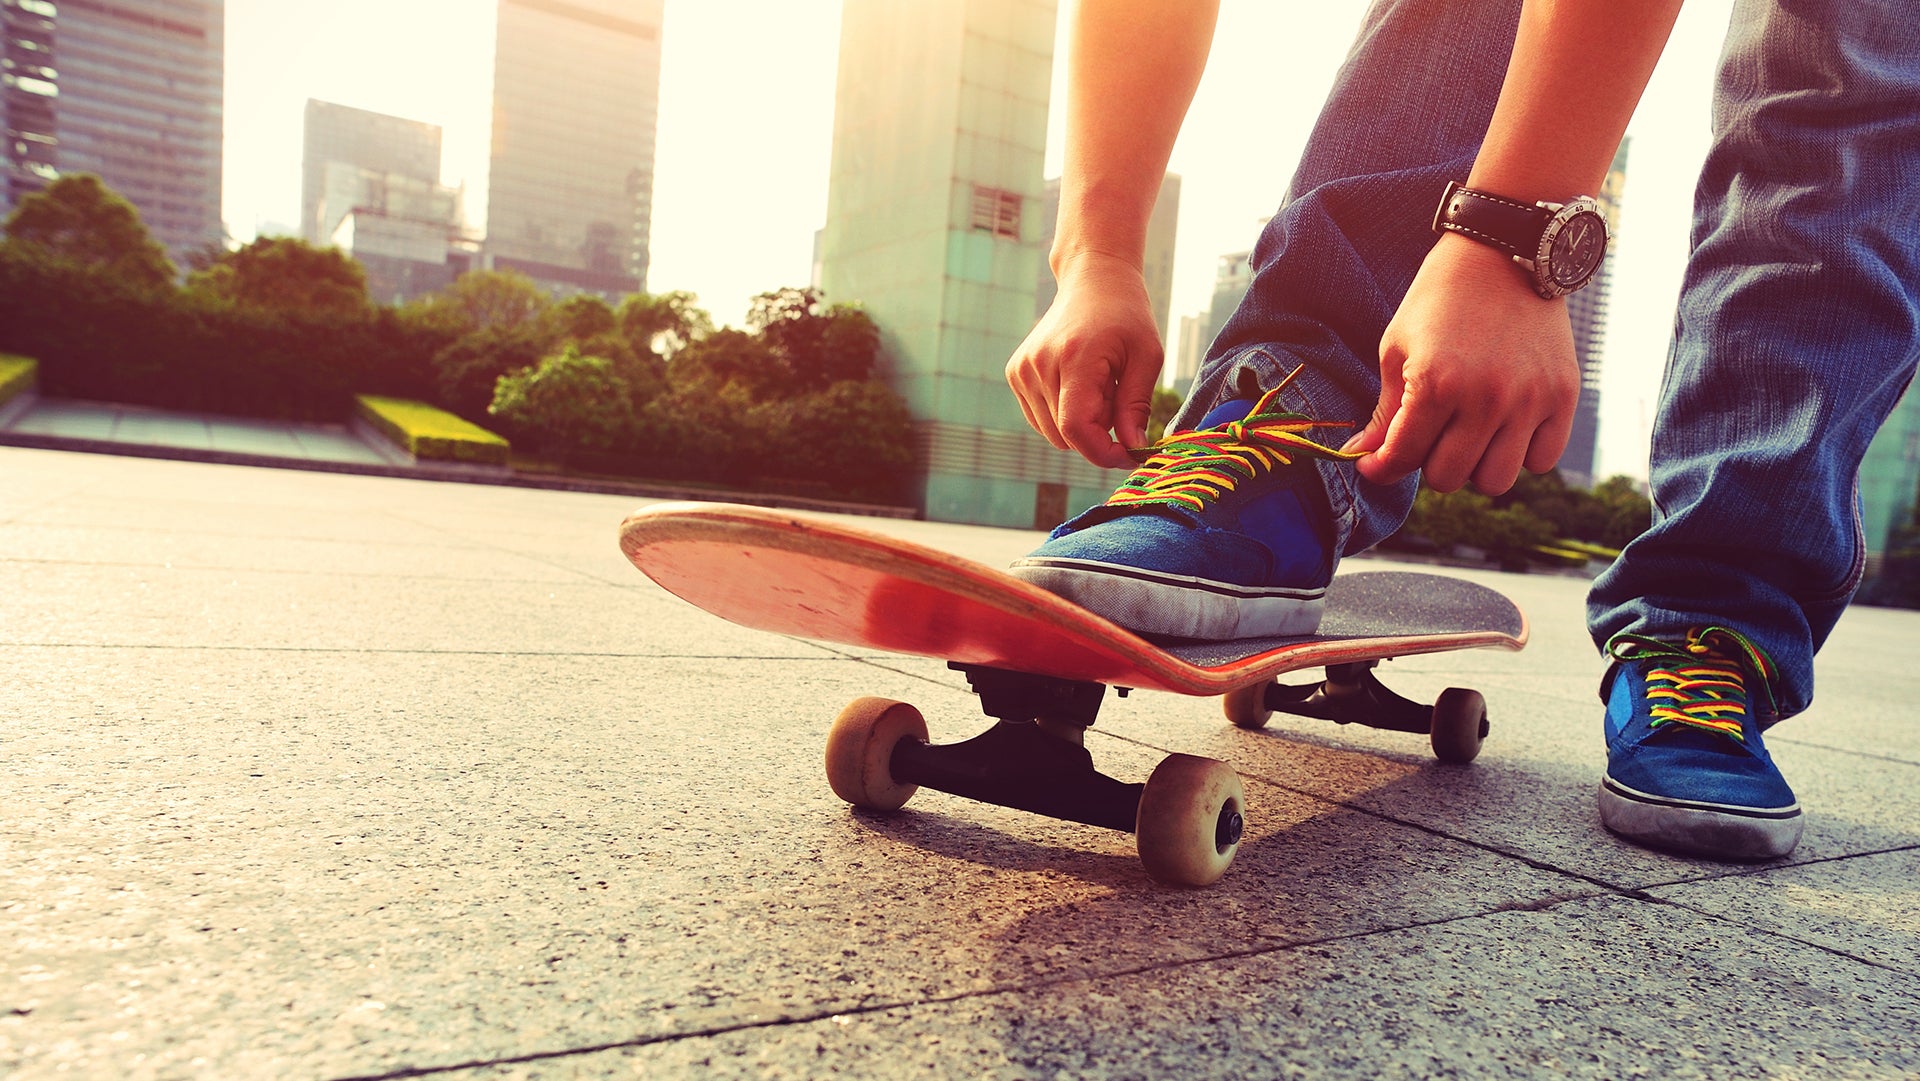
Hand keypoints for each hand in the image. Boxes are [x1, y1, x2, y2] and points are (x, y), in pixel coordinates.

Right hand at [1006, 252, 1164, 469]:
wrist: (1093, 280)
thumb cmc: (1127, 316)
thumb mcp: (1147, 357)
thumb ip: (1136, 406)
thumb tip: (1132, 450)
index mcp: (1073, 358)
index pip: (1076, 429)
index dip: (1102, 453)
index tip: (1129, 455)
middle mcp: (1038, 366)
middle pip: (1065, 436)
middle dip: (1098, 434)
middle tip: (1119, 401)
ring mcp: (1021, 371)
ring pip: (1053, 434)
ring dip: (1081, 425)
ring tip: (1100, 389)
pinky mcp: (1015, 374)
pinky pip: (1041, 420)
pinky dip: (1064, 416)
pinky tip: (1080, 387)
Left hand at [1343, 234, 1580, 493]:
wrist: (1504, 251)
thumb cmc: (1439, 299)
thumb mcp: (1397, 348)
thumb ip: (1385, 412)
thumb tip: (1363, 460)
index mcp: (1435, 384)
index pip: (1402, 458)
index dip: (1380, 467)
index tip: (1374, 464)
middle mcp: (1486, 398)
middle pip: (1448, 478)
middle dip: (1427, 463)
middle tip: (1428, 436)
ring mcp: (1529, 399)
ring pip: (1495, 481)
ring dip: (1475, 467)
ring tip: (1467, 436)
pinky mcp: (1563, 395)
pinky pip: (1542, 461)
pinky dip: (1521, 455)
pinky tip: (1505, 429)